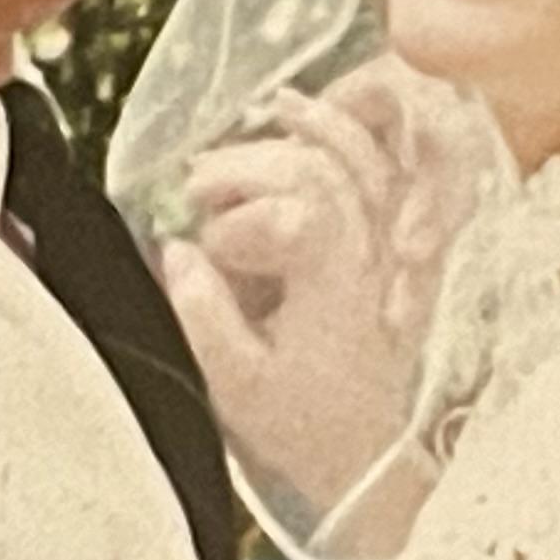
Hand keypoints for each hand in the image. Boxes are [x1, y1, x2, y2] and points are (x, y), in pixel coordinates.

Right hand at [156, 67, 486, 518]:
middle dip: (245, 167)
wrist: (361, 450)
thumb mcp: (237, 386)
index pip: (300, 212)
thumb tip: (177, 250)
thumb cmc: (297, 424)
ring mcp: (381, 236)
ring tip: (224, 155)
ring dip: (280, 138)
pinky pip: (371, 160)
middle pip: (318, 168)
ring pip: (349, 152)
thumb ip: (204, 317)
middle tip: (193, 189)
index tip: (201, 248)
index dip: (240, 220)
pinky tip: (287, 110)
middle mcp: (370, 250)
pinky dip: (331, 126)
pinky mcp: (382, 232)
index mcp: (338, 286)